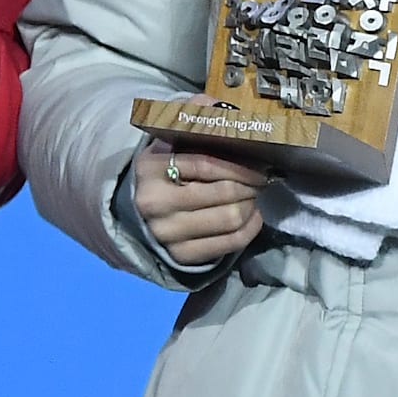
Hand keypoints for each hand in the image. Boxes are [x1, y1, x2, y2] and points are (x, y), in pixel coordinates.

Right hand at [131, 141, 266, 267]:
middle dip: (249, 187)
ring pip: (229, 219)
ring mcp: (166, 233)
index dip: (239, 167)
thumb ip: (197, 141)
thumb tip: (241, 140)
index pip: (206, 165)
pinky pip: (228, 244)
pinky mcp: (180, 256)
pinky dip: (249, 230)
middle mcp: (155, 203)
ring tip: (252, 199)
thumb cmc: (163, 174)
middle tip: (258, 184)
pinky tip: (252, 218)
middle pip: (223, 194)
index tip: (259, 169)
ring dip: (250, 207)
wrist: (137, 213)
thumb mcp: (170, 150)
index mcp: (151, 168)